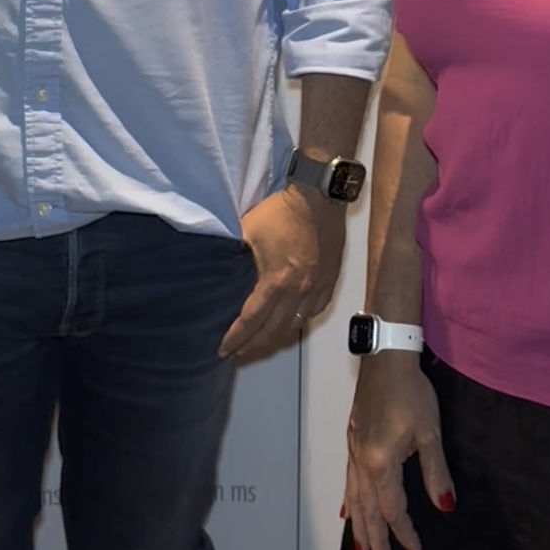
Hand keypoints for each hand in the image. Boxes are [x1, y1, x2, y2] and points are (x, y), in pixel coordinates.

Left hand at [219, 185, 345, 361]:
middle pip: (274, 330)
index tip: (223, 350)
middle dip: (253, 346)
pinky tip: (289, 322)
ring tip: (260, 341)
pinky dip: (299, 320)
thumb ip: (233, 254)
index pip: (252, 320)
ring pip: (295, 324)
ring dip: (276, 337)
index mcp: (277, 280)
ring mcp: (318, 287)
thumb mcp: (247, 230)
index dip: (236, 338)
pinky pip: (314, 311)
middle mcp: (299, 290)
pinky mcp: (330, 280)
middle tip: (238, 353)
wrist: (319, 196)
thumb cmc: (281, 211)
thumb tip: (218, 271)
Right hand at [344, 354, 453, 549]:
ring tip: (361, 547)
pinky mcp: (352, 438)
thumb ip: (436, 473)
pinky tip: (349, 506)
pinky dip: (349, 498)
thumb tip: (445, 507)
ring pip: (354, 496)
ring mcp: (353, 450)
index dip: (404, 532)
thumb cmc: (412, 393)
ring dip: (359, 524)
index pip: (393, 509)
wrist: (386, 358)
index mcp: (381, 464)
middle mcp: (362, 462)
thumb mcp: (430, 433)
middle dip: (375, 538)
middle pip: (367, 509)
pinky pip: (348, 479)